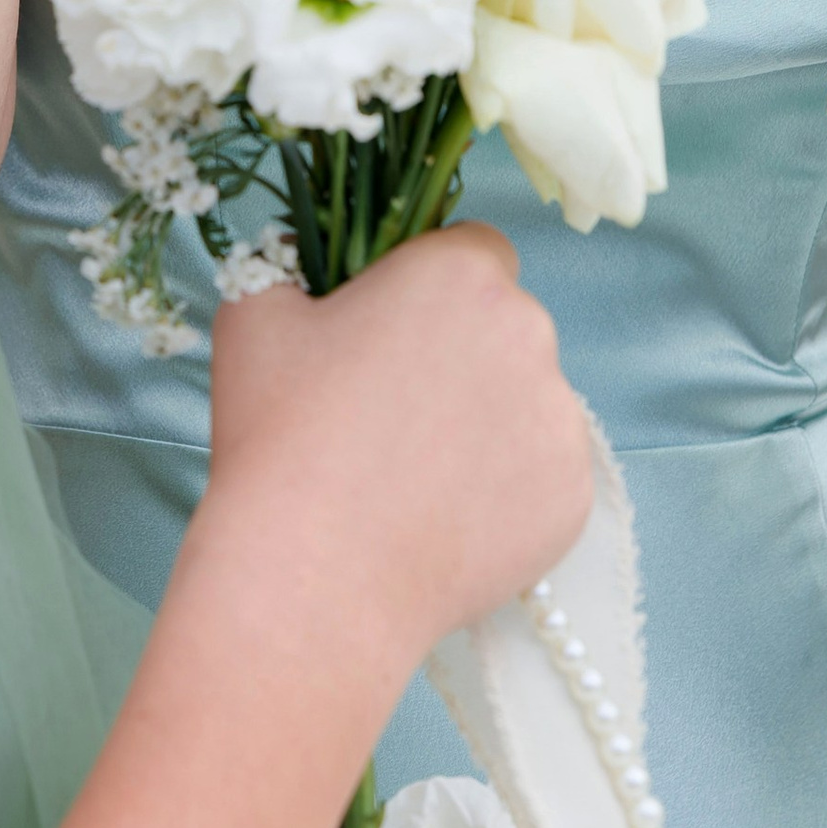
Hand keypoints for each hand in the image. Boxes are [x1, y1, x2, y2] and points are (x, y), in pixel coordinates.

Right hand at [208, 225, 592, 654]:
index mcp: (460, 273)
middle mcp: (530, 331)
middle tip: (393, 412)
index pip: (473, 250)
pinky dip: (504, 492)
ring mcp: (560, 419)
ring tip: (412, 477)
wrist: (312, 577)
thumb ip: (287, 264)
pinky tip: (442, 518)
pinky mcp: (573, 497)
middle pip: (505, 327)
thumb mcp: (253, 315)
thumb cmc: (279, 436)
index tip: (393, 331)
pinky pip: (542, 476)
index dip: (432, 287)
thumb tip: (304, 262)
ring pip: (527, 403)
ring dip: (485, 423)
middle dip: (461, 355)